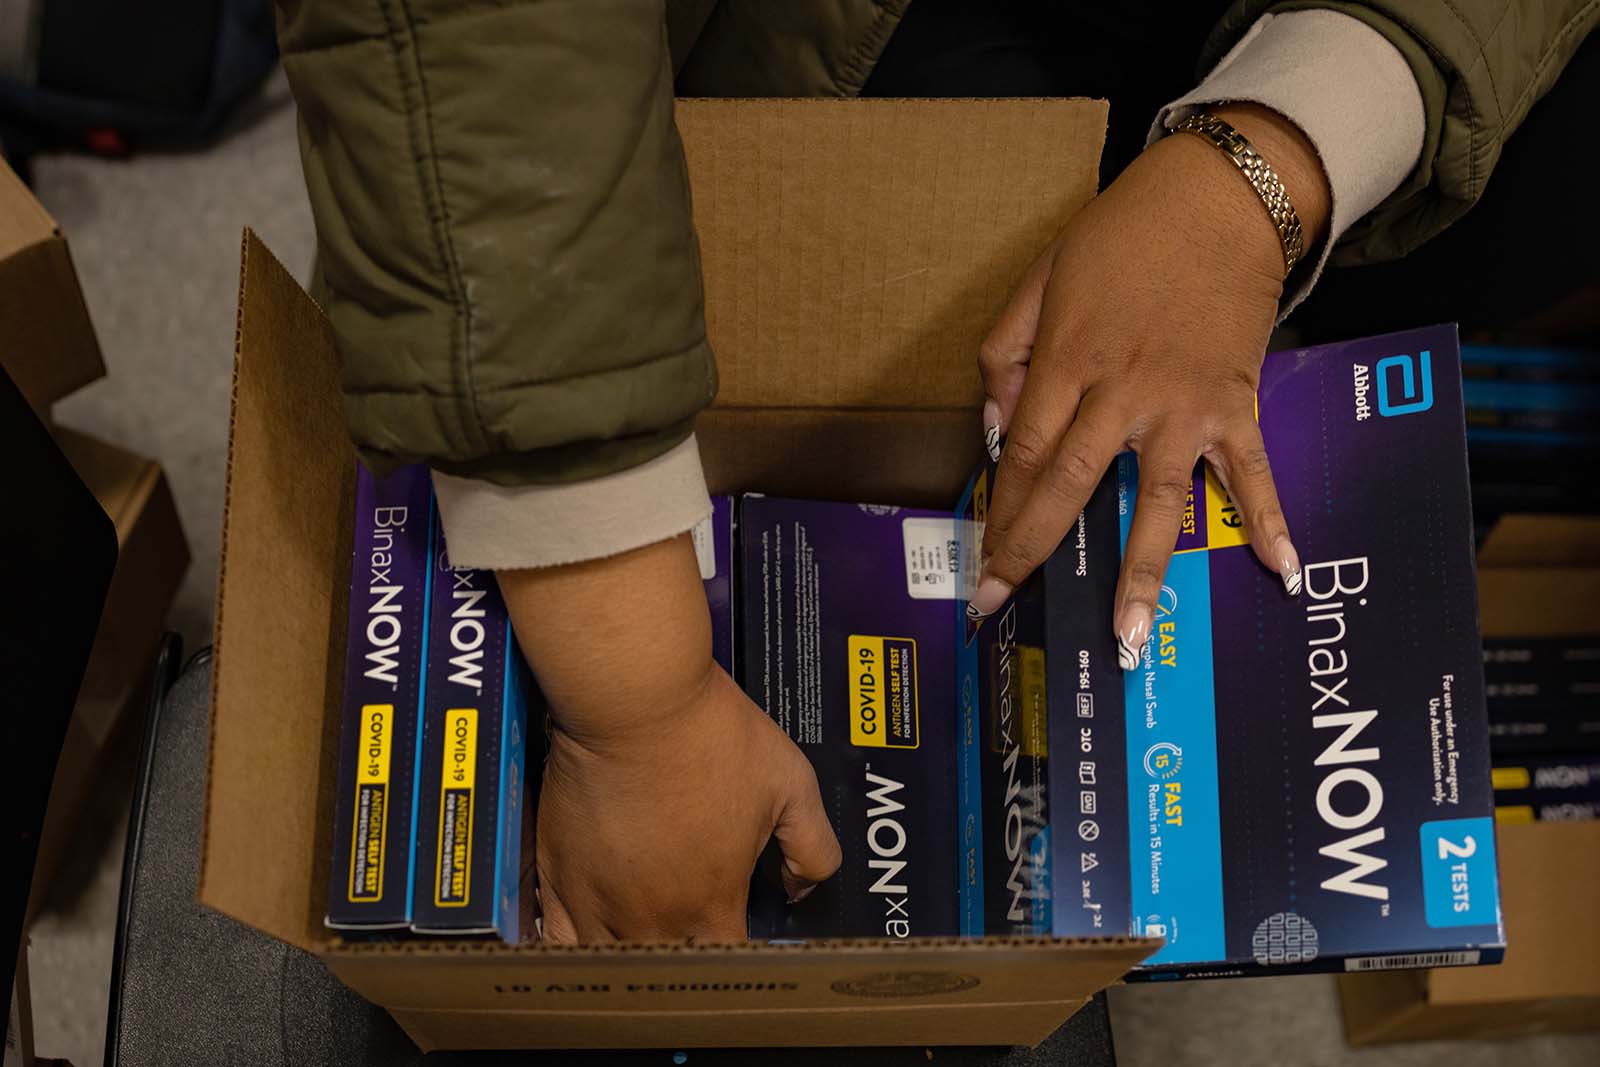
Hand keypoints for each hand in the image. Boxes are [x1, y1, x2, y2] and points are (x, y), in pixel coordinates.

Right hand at [498, 534, 840, 941]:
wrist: (635, 701)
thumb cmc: (714, 736)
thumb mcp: (792, 784)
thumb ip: (812, 848)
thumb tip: (800, 888)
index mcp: (711, 904)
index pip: (727, 964)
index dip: (737, 961)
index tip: (739, 941)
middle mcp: (652, 918)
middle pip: (669, 971)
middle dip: (686, 961)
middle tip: (695, 938)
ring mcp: (597, 904)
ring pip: (614, 964)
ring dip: (634, 957)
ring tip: (647, 943)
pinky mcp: (558, 879)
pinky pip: (560, 941)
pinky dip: (578, 947)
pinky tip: (591, 938)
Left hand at [971, 104, 1331, 667]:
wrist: (1220, 197)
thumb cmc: (1121, 235)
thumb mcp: (1040, 277)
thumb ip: (1006, 353)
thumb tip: (995, 429)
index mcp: (1066, 361)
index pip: (1024, 454)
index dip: (1000, 513)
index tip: (982, 563)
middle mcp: (1121, 391)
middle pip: (1071, 485)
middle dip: (1035, 551)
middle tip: (1008, 606)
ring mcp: (1183, 403)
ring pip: (1157, 499)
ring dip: (1143, 570)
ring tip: (1131, 638)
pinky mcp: (1235, 402)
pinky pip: (1251, 470)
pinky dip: (1267, 519)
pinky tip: (1281, 571)